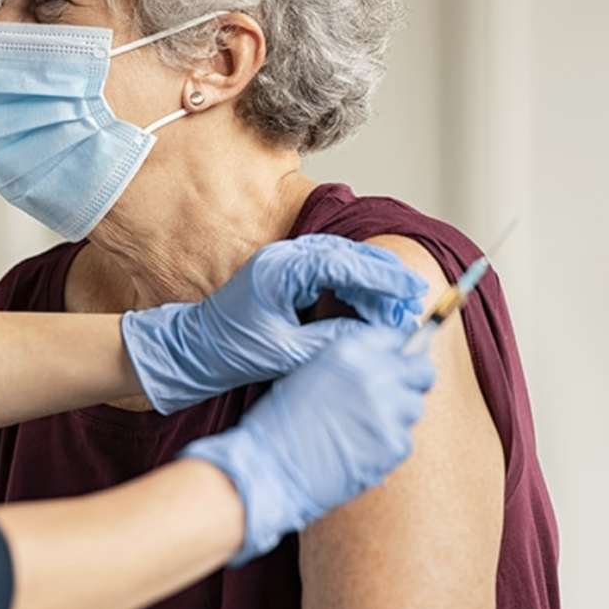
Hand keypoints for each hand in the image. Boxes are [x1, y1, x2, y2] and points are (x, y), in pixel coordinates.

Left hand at [121, 234, 426, 413]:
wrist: (194, 350)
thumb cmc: (232, 352)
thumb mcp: (288, 353)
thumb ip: (332, 341)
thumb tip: (376, 337)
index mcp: (280, 270)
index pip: (342, 263)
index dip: (381, 277)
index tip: (411, 291)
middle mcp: (282, 257)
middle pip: (347, 255)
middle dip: (383, 277)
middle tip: (413, 298)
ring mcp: (283, 262)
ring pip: (340, 260)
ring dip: (370, 281)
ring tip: (399, 304)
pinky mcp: (285, 273)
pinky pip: (328, 271)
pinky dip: (353, 285)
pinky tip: (370, 305)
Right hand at [180, 325, 435, 564]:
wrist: (269, 467)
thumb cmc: (280, 423)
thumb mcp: (310, 372)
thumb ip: (351, 364)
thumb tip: (385, 364)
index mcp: (350, 351)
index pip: (397, 338)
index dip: (399, 353)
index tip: (397, 364)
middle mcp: (375, 374)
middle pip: (421, 371)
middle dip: (412, 381)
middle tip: (395, 396)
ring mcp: (388, 411)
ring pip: (414, 408)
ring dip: (396, 417)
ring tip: (363, 430)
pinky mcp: (393, 445)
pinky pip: (405, 441)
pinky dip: (387, 447)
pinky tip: (359, 450)